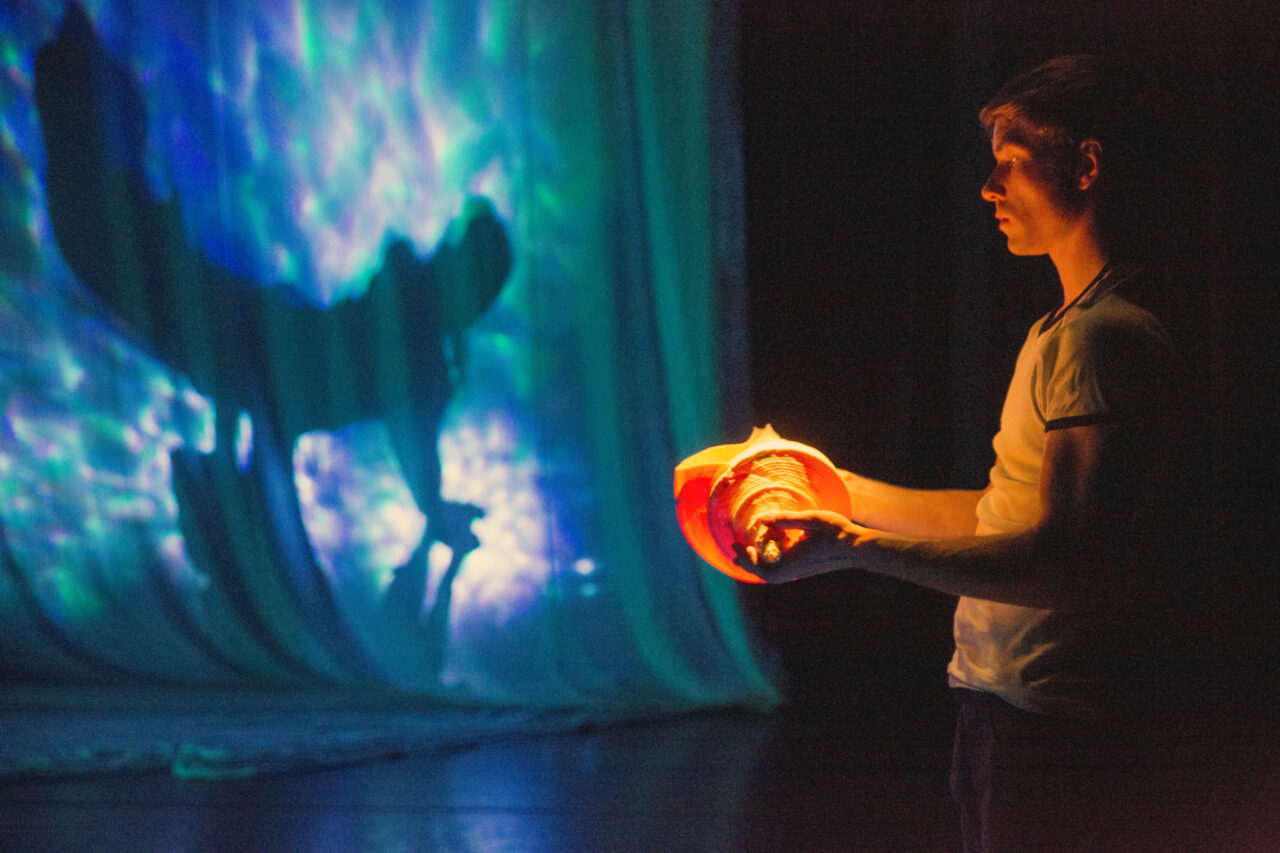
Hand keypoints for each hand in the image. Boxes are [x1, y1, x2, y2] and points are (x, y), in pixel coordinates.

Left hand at [733, 509, 875, 582]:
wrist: (858, 548)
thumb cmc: (837, 532)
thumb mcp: (811, 520)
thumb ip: (786, 520)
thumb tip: (761, 519)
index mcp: (793, 562)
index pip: (762, 569)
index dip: (747, 559)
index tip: (737, 545)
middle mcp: (795, 571)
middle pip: (764, 574)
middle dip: (747, 562)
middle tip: (734, 548)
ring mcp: (800, 571)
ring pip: (773, 574)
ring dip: (758, 563)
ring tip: (747, 551)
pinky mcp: (805, 569)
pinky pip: (781, 570)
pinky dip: (769, 562)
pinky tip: (769, 550)